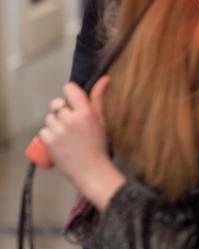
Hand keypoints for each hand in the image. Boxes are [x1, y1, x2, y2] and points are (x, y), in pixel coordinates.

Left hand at [39, 79, 124, 209]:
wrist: (91, 170)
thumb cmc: (99, 146)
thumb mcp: (102, 120)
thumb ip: (99, 98)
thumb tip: (104, 78)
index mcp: (86, 112)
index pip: (69, 89)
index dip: (70, 95)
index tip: (74, 104)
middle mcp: (70, 119)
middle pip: (57, 104)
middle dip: (62, 111)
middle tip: (72, 125)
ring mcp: (58, 130)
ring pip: (49, 117)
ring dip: (55, 124)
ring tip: (67, 136)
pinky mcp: (47, 140)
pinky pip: (43, 130)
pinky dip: (49, 136)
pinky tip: (60, 143)